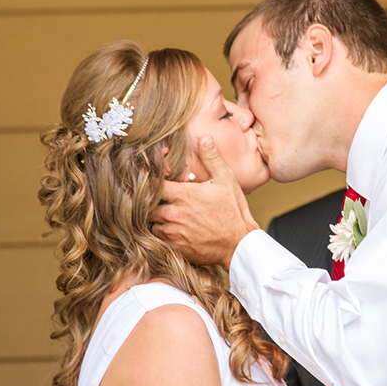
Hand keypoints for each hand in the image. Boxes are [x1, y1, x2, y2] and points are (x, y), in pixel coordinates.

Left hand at [150, 135, 259, 268]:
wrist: (239, 244)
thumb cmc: (234, 211)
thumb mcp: (226, 180)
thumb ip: (211, 158)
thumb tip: (204, 138)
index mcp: (184, 195)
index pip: (153, 183)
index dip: (152, 180)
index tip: (156, 179)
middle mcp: (173, 213)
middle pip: (147, 204)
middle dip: (152, 200)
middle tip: (162, 197)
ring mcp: (172, 232)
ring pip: (150, 222)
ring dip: (156, 217)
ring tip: (168, 213)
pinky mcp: (174, 247)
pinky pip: (158, 238)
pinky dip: (162, 232)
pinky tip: (174, 228)